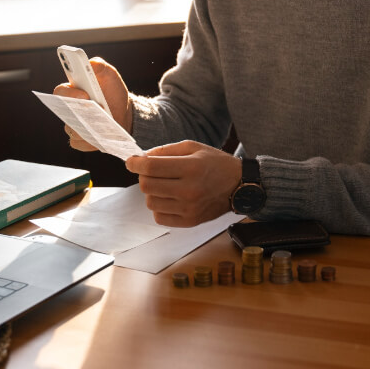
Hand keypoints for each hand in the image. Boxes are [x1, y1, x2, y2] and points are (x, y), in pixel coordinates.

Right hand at [53, 57, 132, 150]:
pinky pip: (79, 142)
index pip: (61, 91)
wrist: (124, 112)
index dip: (70, 93)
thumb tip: (90, 63)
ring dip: (86, 126)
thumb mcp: (109, 74)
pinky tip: (101, 136)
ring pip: (72, 128)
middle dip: (78, 111)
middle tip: (94, 110)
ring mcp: (73, 125)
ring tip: (102, 125)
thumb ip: (99, 65)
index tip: (85, 94)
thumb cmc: (112, 91)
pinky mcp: (80, 140)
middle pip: (63, 113)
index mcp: (72, 90)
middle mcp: (68, 108)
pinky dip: (90, 140)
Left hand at [125, 141, 241, 226]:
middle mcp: (190, 190)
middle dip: (143, 176)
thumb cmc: (214, 163)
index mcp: (191, 168)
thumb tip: (141, 158)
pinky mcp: (190, 222)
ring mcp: (189, 209)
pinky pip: (159, 217)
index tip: (131, 162)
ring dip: (151, 192)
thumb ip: (165, 151)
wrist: (238, 185)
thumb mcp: (193, 147)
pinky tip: (169, 197)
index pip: (151, 168)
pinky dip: (159, 206)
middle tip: (151, 171)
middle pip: (147, 186)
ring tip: (164, 184)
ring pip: (150, 202)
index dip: (135, 164)